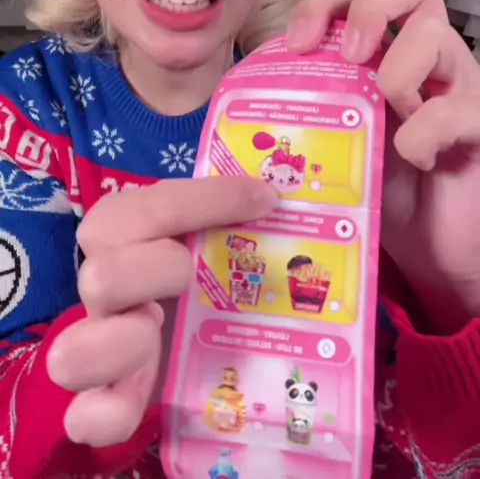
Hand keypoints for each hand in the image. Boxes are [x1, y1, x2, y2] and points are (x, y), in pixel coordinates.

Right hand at [46, 177, 275, 446]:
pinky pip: (85, 418)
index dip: (206, 200)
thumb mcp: (210, 233)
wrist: (186, 337)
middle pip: (99, 278)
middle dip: (153, 272)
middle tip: (192, 276)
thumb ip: (232, 216)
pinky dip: (109, 414)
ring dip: (120, 345)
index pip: (146, 207)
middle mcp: (103, 288)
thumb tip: (282, 197)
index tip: (264, 200)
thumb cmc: (202, 267)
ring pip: (71, 354)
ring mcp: (96, 349)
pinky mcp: (103, 403)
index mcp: (122, 234)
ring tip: (155, 336)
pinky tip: (140, 401)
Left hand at [286, 0, 479, 333]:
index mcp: (385, 55)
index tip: (295, 45)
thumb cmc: (378, 191)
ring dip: (397, 74)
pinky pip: (453, 109)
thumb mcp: (333, 142)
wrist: (430, 248)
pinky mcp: (479, 124)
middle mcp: (426, 59)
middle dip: (371, 9)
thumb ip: (307, 110)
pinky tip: (414, 158)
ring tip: (388, 116)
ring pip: (437, 35)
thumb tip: (243, 96)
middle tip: (350, 57)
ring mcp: (458, 87)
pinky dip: (422, 132)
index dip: (324, 4)